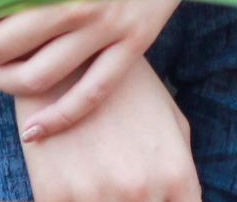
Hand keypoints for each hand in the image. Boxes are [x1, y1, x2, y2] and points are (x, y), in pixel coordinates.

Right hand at [17, 58, 199, 201]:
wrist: (63, 51)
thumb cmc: (123, 85)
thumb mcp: (170, 121)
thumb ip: (180, 169)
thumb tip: (183, 201)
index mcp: (175, 174)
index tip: (152, 193)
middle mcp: (140, 189)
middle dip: (134, 201)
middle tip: (118, 168)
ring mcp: (95, 195)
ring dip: (100, 201)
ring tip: (93, 170)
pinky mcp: (53, 194)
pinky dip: (70, 199)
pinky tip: (69, 174)